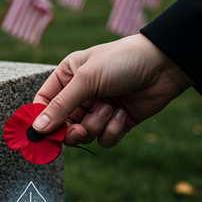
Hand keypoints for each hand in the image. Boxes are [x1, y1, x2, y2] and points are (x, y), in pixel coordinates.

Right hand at [32, 34, 194, 147]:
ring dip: (97, 126)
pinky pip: (104, 139)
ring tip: (110, 109)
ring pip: (84, 134)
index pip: (44, 104)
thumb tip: (37, 128)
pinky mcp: (116, 122)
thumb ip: (62, 105)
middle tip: (80, 130)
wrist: (164, 65)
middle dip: (72, 130)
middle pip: (62, 125)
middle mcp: (80, 95)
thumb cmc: (122, 61)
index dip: (41, 120)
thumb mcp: (87, 78)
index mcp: (67, 78)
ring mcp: (98, 110)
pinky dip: (112, 131)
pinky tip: (122, 114)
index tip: (42, 135)